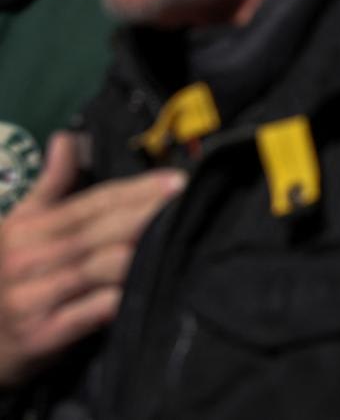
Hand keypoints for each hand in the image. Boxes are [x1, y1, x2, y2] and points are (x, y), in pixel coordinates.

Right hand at [0, 133, 186, 385]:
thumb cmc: (5, 274)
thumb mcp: (18, 226)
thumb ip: (50, 185)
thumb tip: (68, 138)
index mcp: (28, 228)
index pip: (92, 202)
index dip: (136, 189)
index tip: (177, 180)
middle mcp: (30, 259)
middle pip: (101, 231)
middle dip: (148, 214)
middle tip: (189, 202)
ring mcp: (33, 298)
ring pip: (100, 268)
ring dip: (141, 253)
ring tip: (178, 239)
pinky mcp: (42, 335)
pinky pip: (91, 312)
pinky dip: (120, 298)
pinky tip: (151, 287)